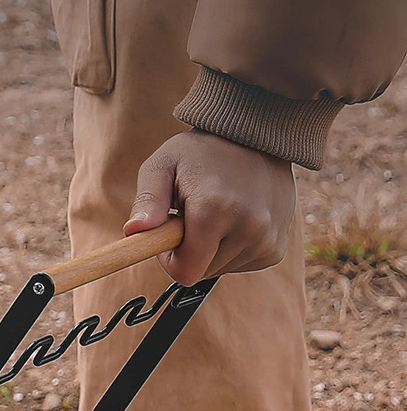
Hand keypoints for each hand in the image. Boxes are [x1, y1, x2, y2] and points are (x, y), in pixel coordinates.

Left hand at [124, 130, 295, 285]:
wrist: (256, 138)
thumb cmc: (201, 151)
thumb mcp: (163, 165)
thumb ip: (147, 200)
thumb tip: (133, 230)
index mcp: (215, 210)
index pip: (184, 271)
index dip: (169, 258)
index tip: (169, 231)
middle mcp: (248, 228)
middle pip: (201, 272)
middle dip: (189, 250)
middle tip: (192, 214)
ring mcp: (267, 240)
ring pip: (220, 269)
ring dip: (210, 248)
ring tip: (216, 211)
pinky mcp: (276, 249)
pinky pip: (241, 265)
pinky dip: (231, 249)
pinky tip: (234, 219)